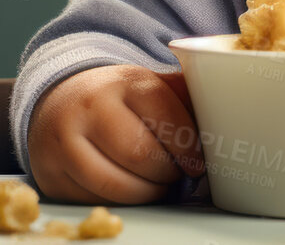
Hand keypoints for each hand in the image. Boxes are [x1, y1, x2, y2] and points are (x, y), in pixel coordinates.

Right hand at [28, 64, 205, 203]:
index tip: (197, 162)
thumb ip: (189, 97)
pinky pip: (94, 200)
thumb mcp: (152, 86)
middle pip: (141, 155)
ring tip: (157, 185)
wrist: (60, 99)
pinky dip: (120, 202)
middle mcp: (90, 107)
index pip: (167, 118)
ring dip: (147, 194)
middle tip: (177, 175)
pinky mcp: (50, 173)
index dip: (189, 148)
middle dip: (168, 173)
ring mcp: (63, 141)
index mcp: (125, 82)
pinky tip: (130, 188)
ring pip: (116, 185)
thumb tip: (233, 115)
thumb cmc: (120, 99)